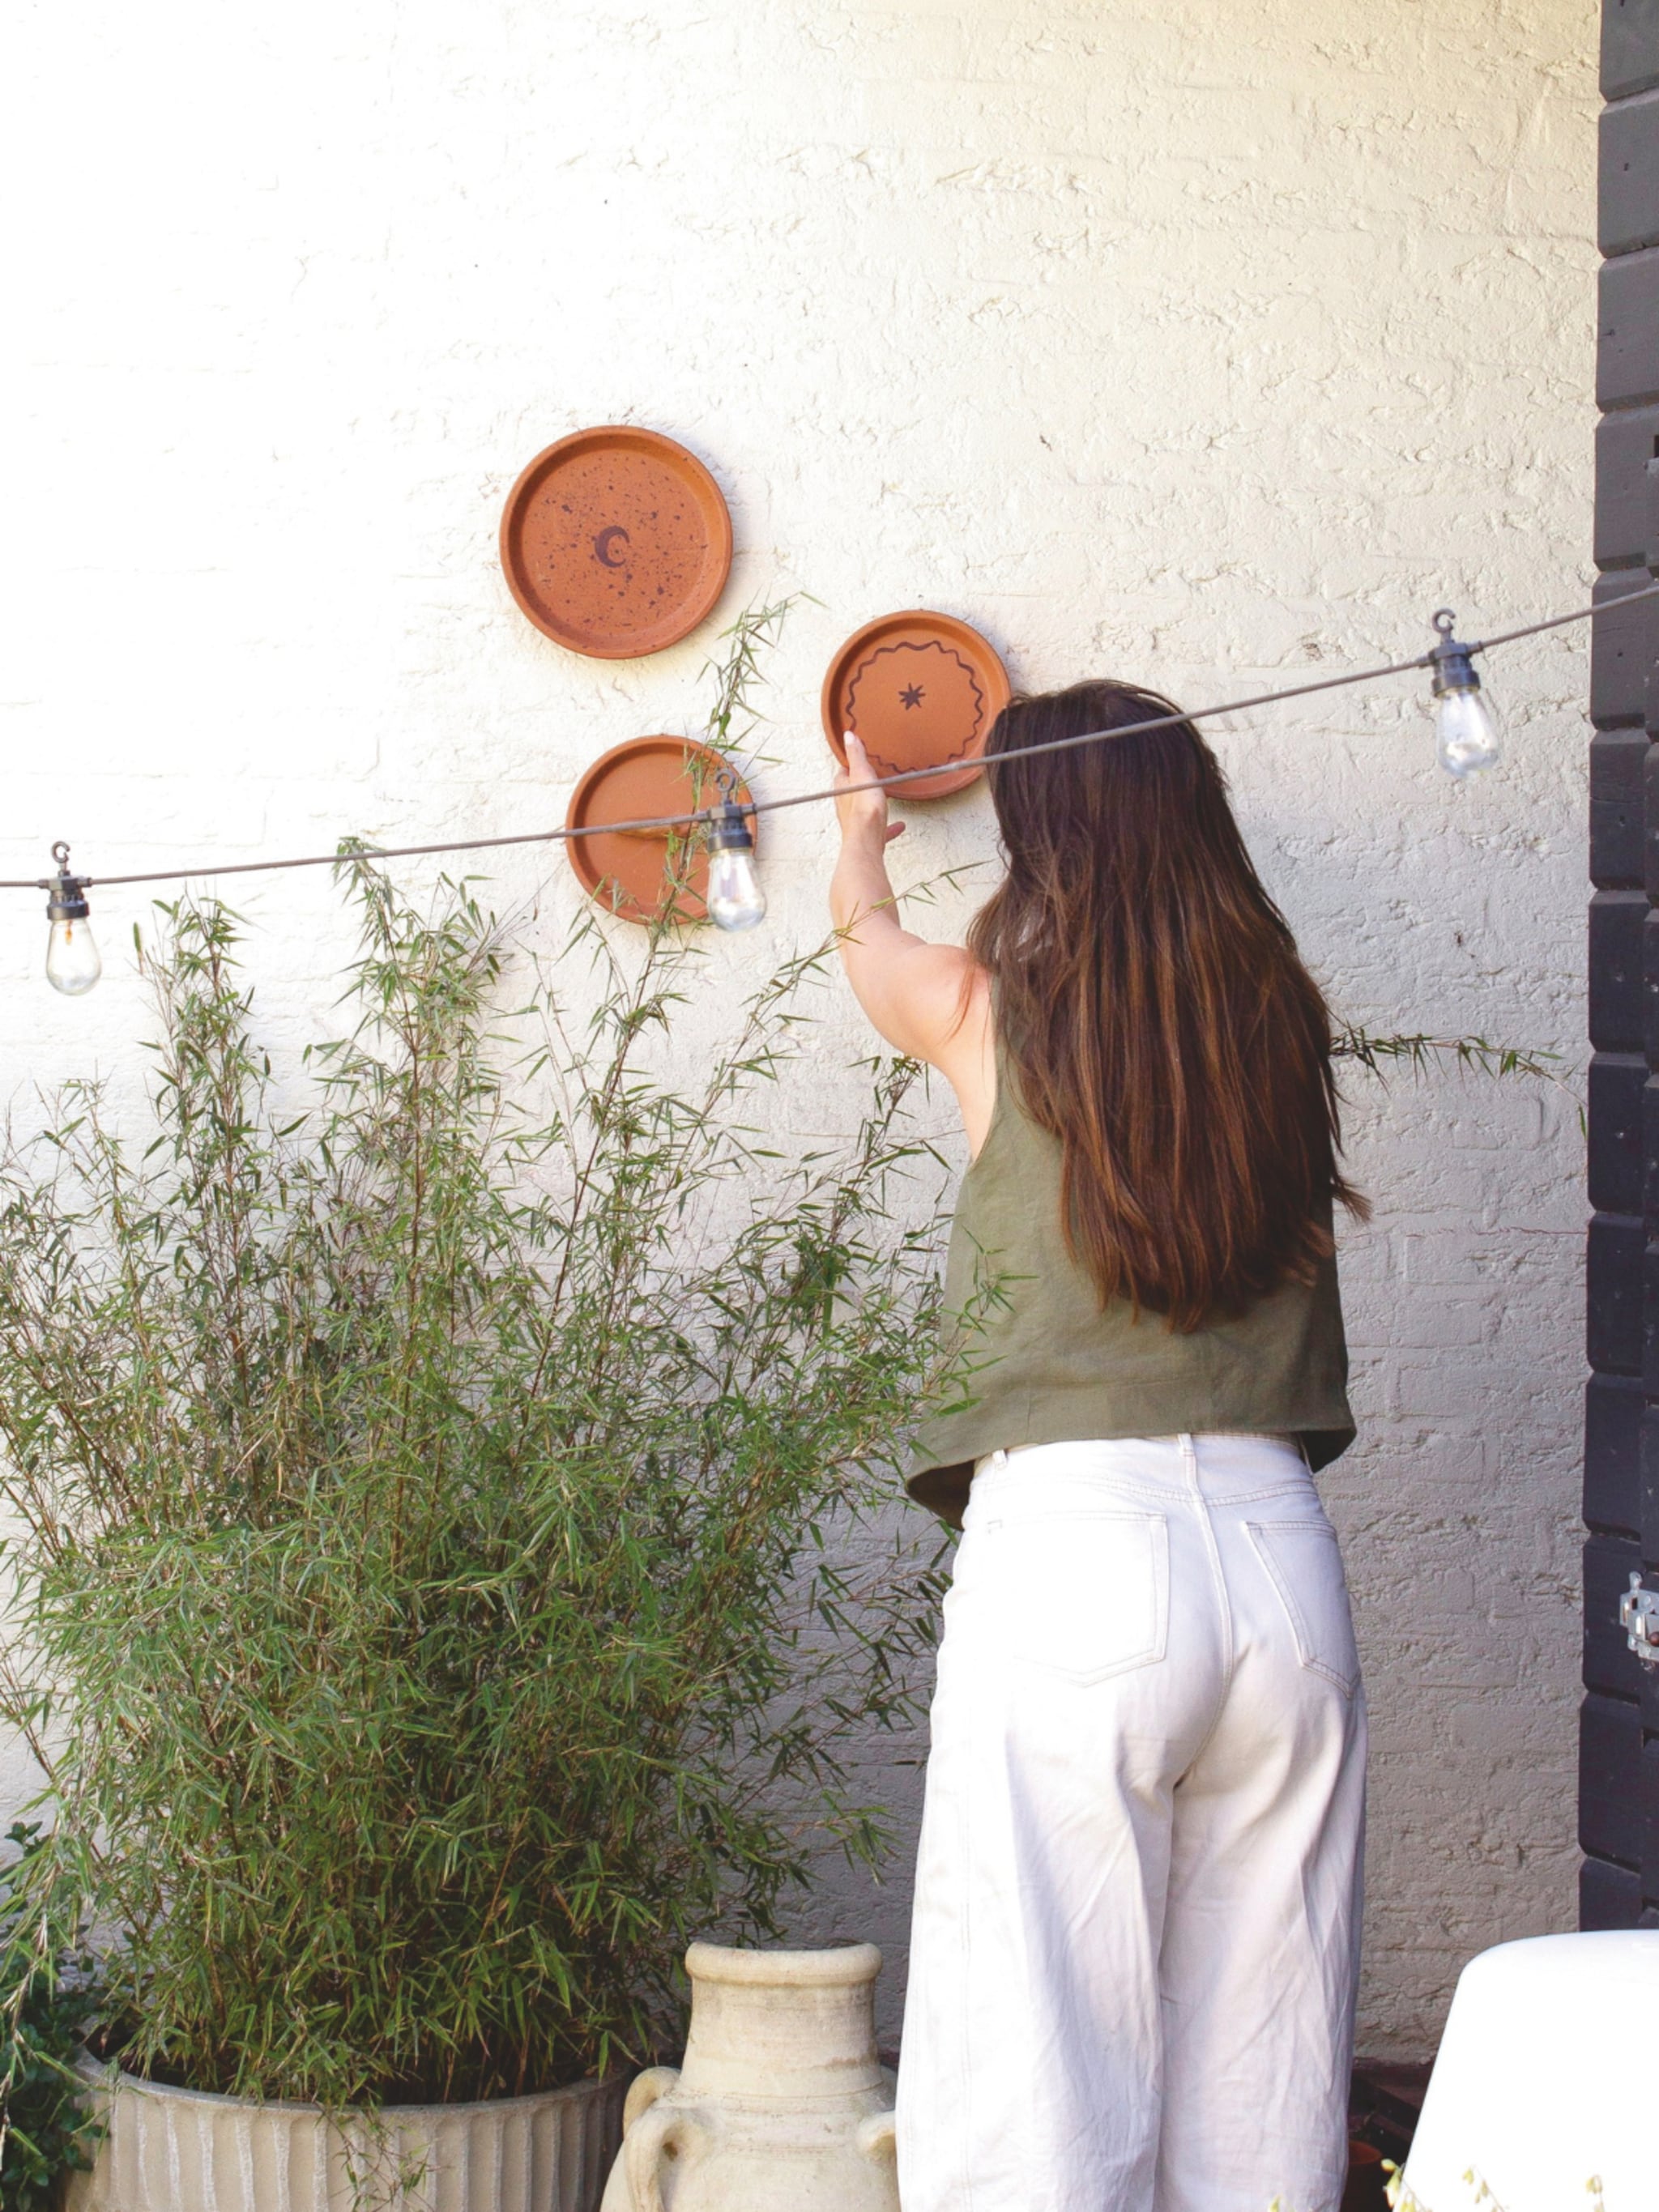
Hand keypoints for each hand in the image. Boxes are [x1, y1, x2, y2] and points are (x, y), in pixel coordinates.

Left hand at [833, 731, 906, 850]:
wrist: (867, 840)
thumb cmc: (864, 809)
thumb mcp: (862, 773)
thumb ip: (856, 755)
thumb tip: (848, 736)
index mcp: (843, 790)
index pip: (843, 773)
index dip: (850, 765)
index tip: (856, 760)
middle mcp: (847, 807)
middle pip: (852, 792)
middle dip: (860, 786)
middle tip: (869, 779)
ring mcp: (857, 822)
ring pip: (864, 811)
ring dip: (872, 805)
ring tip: (881, 800)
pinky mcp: (870, 835)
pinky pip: (880, 829)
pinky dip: (889, 827)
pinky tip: (899, 825)